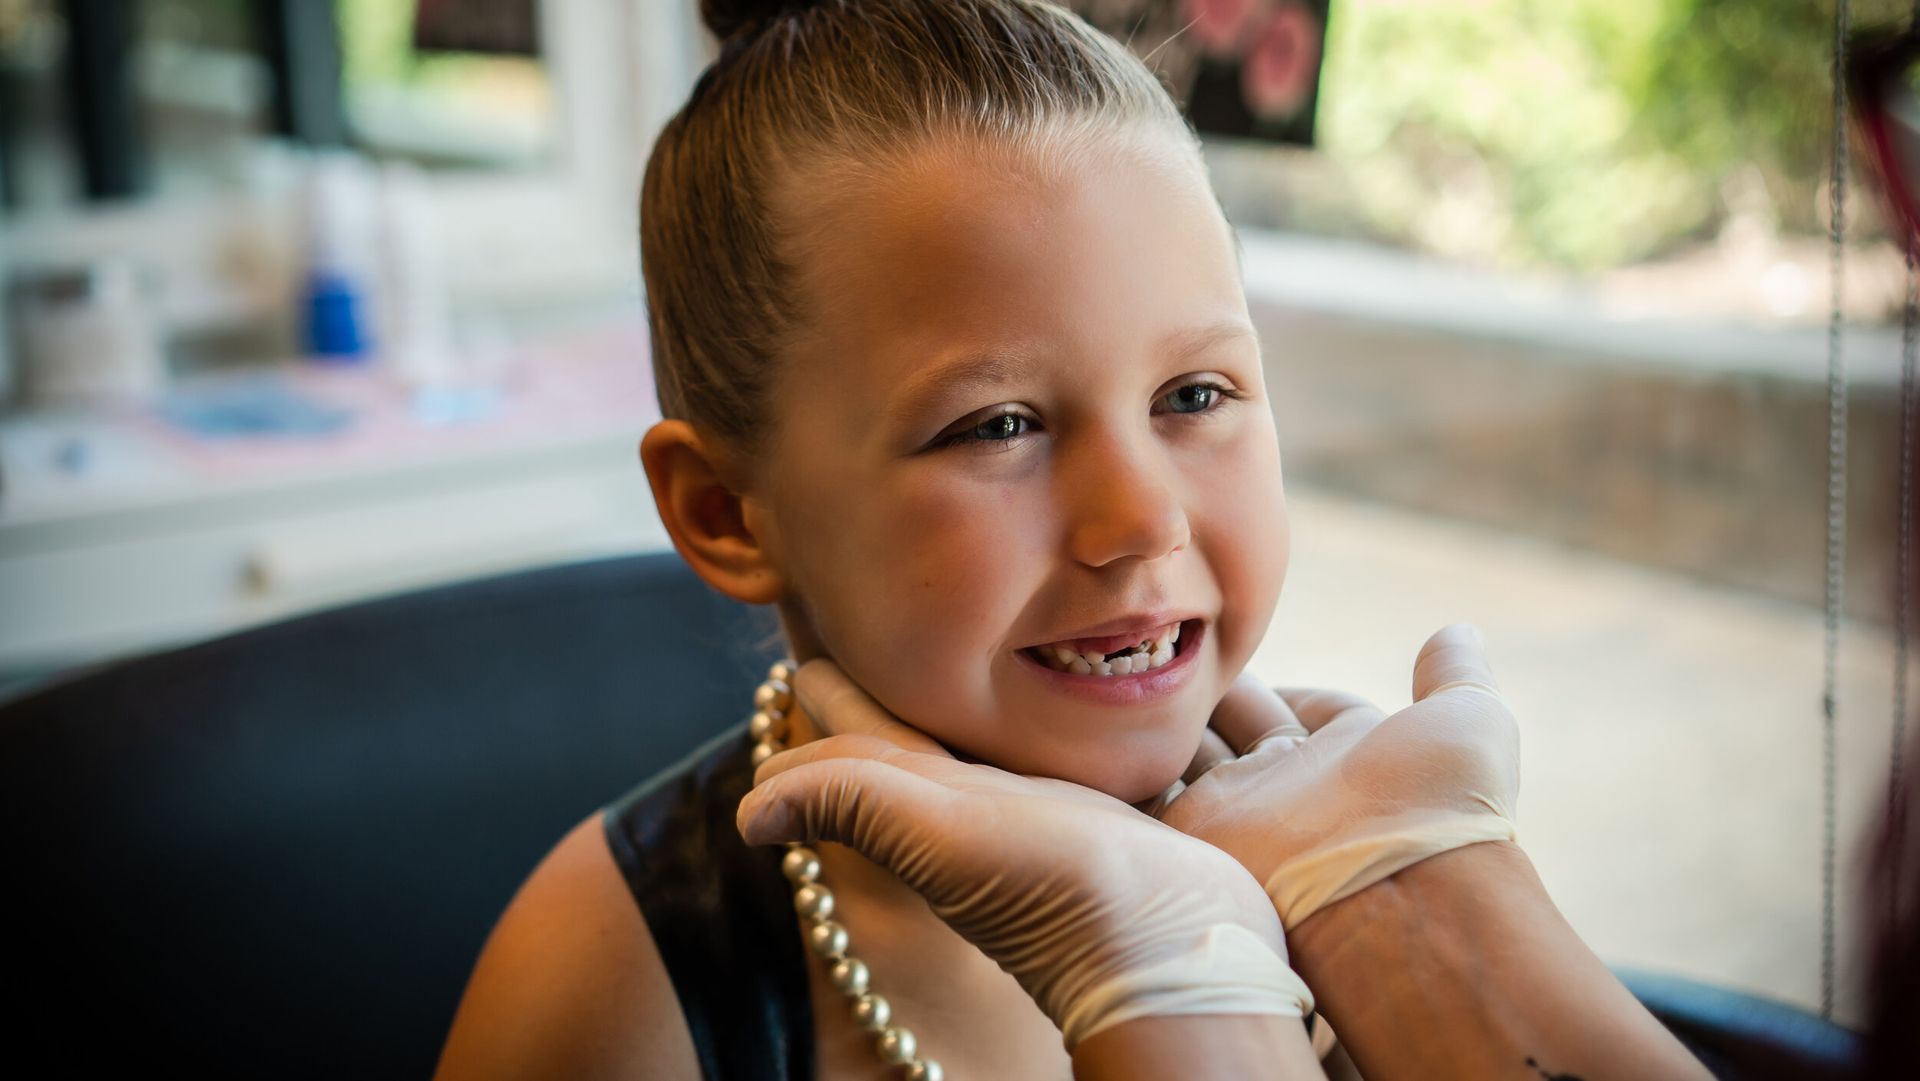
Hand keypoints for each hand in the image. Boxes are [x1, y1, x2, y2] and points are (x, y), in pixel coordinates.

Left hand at [736, 659, 1312, 1049]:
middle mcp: (982, 811)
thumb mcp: (946, 834)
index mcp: (931, 801)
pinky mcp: (1116, 820)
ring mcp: (1048, 819)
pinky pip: (1064, 760)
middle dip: (886, 689)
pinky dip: (1052, 731)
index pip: (861, 734)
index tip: (800, 648)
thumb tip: (749, 810)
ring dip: (966, 706)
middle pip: (916, 735)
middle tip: (865, 635)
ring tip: (959, 661)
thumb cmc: (1060, 893)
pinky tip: (1069, 715)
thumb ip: (858, 798)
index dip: (828, 692)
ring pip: (987, 747)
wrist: (1183, 955)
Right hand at [1156, 624, 1519, 928]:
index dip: (1286, 683)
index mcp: (1352, 751)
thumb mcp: (1468, 721)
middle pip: (1241, 723)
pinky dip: (1129, 756)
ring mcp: (1242, 806)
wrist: (1398, 894)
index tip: (1247, 656)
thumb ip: (1454, 673)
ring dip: (1164, 712)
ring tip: (1122, 667)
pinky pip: (1151, 787)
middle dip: (1211, 688)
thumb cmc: (1440, 803)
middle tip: (1170, 647)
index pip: (1307, 707)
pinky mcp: (1197, 832)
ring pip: (1191, 748)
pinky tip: (1107, 714)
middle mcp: (1293, 782)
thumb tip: (1459, 629)